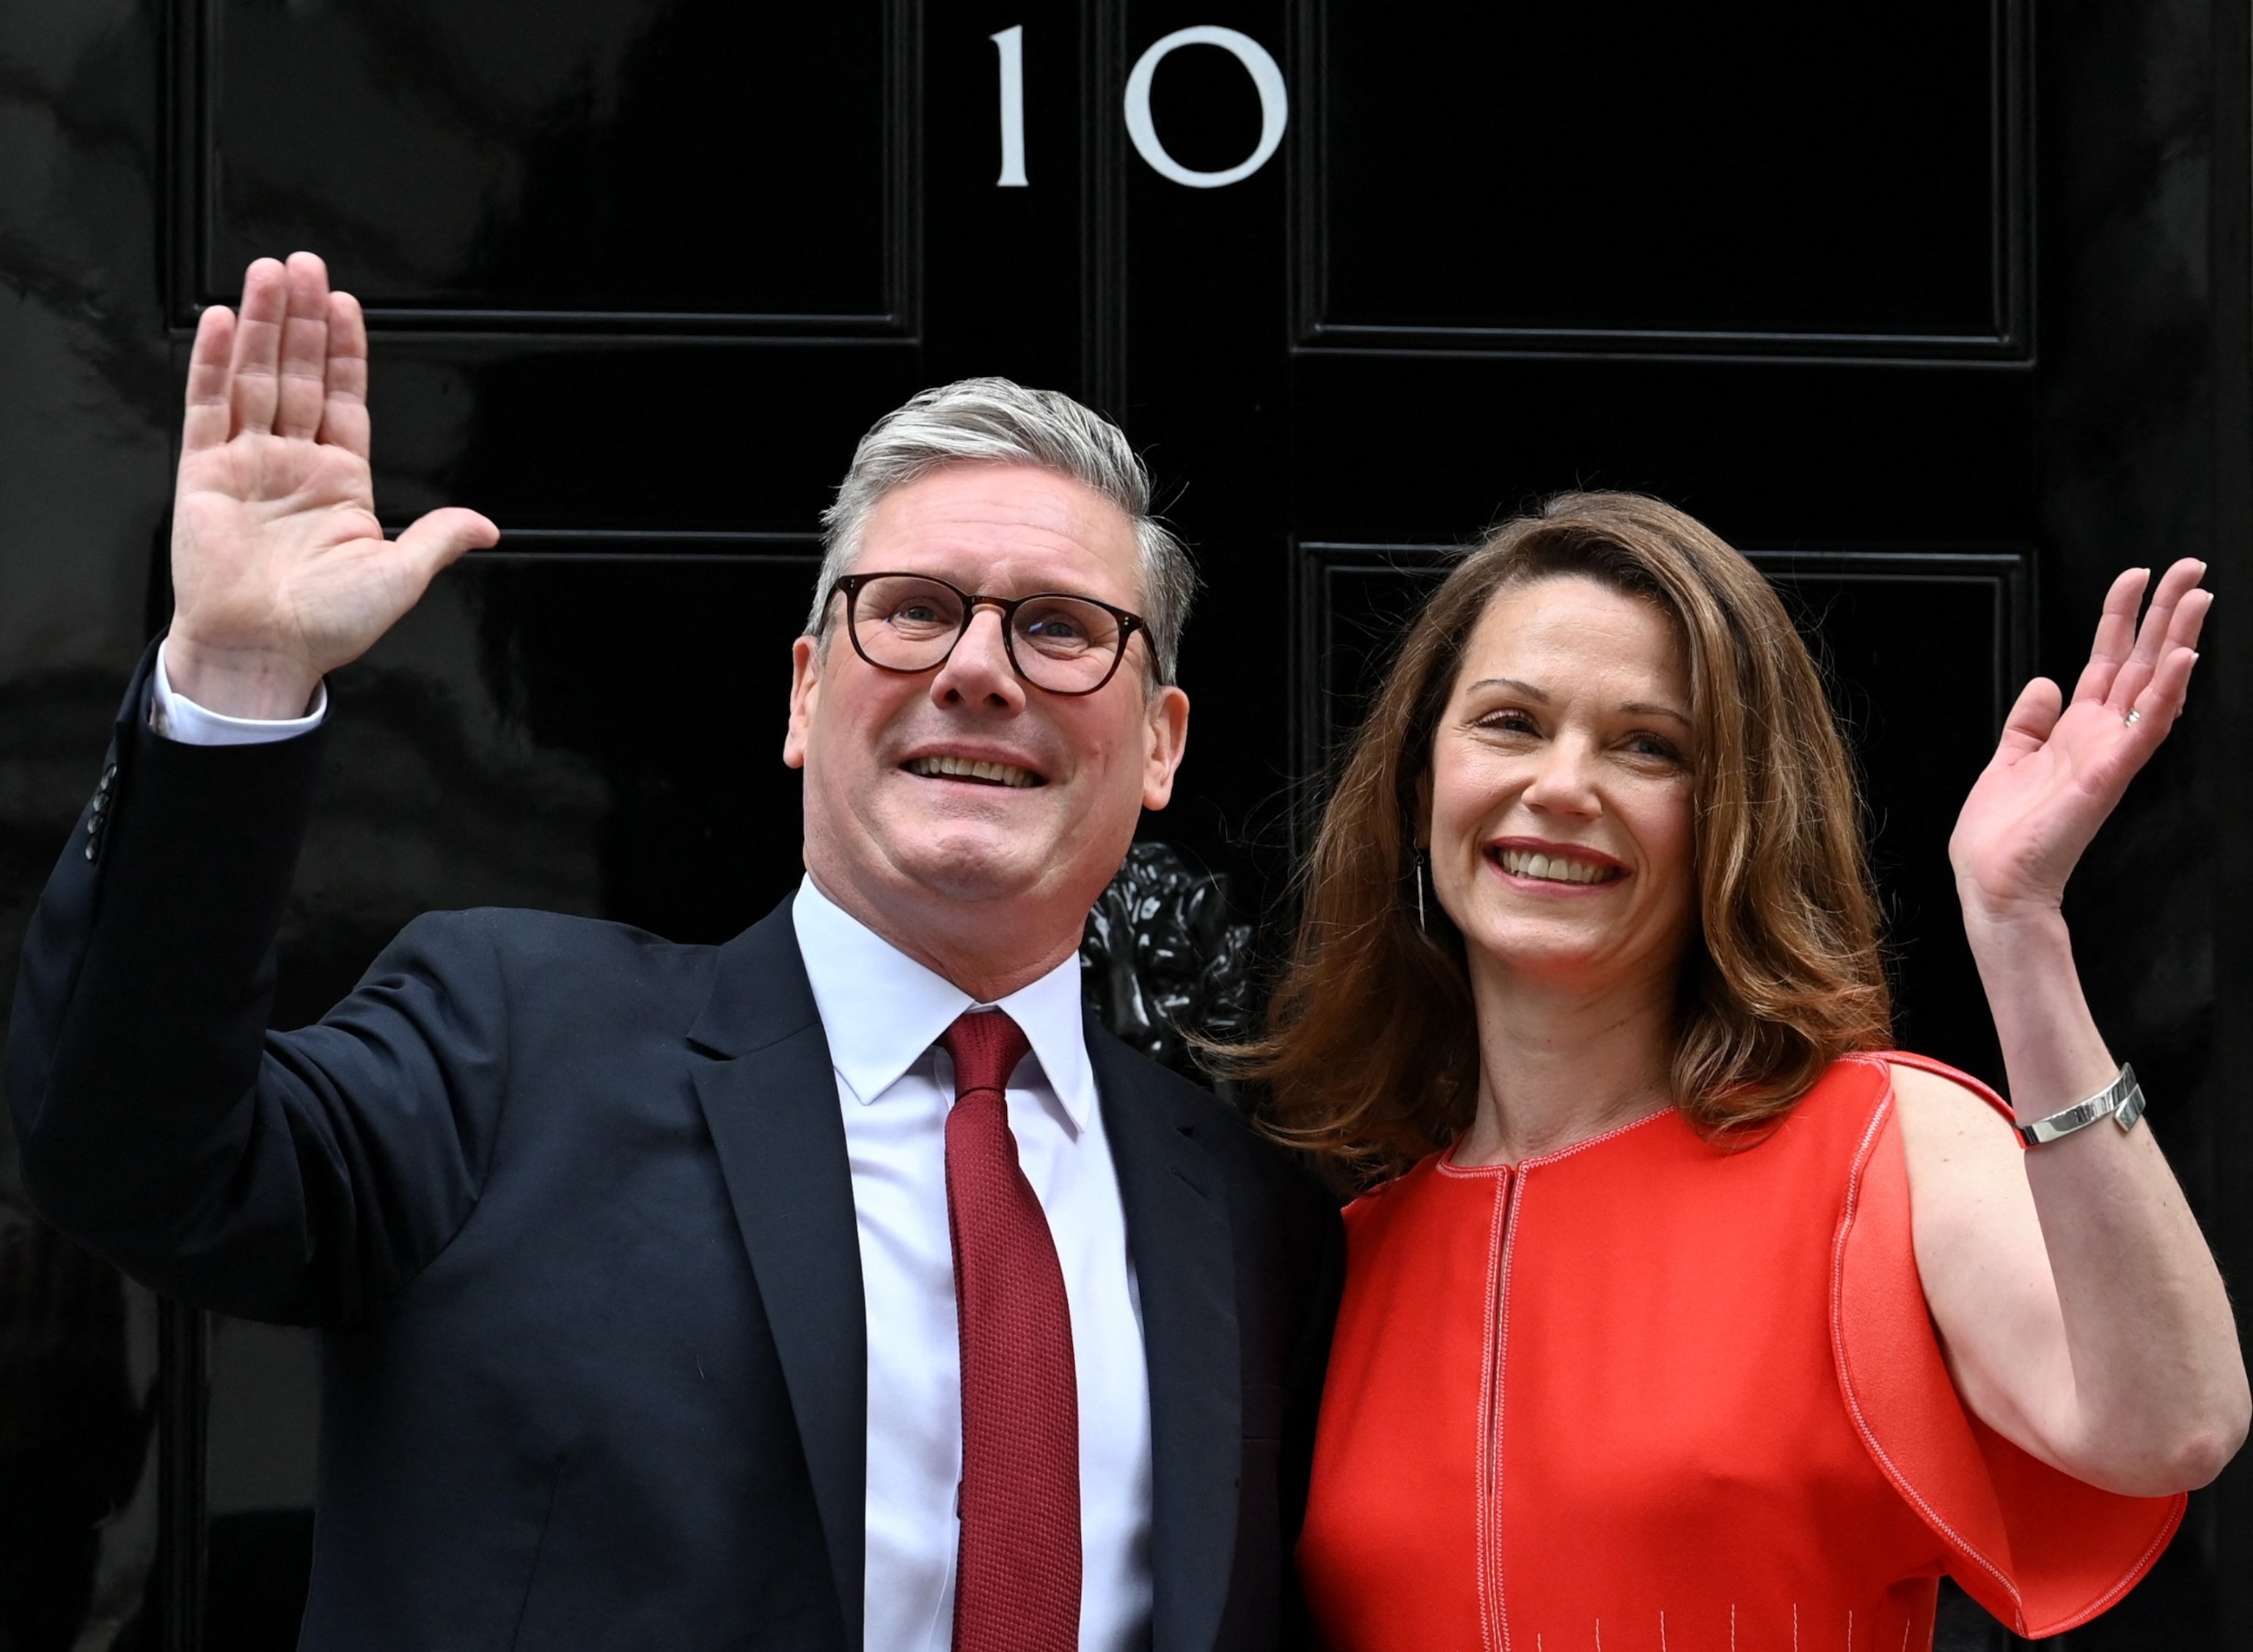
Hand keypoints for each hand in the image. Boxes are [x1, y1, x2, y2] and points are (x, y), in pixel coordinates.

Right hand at [166, 252, 496, 717]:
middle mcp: (292, 464)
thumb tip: (485, 526)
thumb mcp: (400, 576)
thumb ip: (438, 538)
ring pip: (253, 377)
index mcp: (340, 481)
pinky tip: (218, 322)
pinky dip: (211, 363)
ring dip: (259, 324)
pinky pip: (207, 407)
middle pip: (296, 374)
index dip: (345, 351)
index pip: (343, 398)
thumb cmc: (325, 625)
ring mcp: (247, 463)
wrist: (265, 654)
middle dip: (300, 319)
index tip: (345, 304)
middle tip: (303, 264)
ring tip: (268, 273)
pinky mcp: (203, 473)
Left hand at [1949, 559, 2209, 921]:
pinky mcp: (2109, 774)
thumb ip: (2029, 721)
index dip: (2122, 617)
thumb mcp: (2008, 759)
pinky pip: (2148, 727)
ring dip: (2179, 638)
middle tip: (2191, 568)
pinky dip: (2168, 692)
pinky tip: (2184, 657)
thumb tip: (2044, 682)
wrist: (1994, 883)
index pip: (2109, 660)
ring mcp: (2110, 753)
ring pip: (2156, 684)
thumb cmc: (2002, 835)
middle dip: (2166, 613)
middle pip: (2142, 661)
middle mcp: (2101, 736)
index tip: (2137, 577)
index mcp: (2076, 730)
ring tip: (2199, 595)